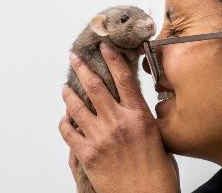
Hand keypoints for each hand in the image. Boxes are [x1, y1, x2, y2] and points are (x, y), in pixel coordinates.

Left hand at [59, 43, 179, 192]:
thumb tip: (131, 110)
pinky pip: (67, 132)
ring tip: (65, 88)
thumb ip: (142, 120)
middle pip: (95, 86)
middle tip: (74, 58)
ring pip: (76, 106)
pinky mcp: (87, 154)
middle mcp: (118, 122)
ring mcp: (100, 137)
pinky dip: (64, 123)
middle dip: (82, 68)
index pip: (123, 79)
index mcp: (139, 116)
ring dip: (68, 95)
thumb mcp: (158, 138)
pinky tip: (66, 120)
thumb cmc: (157, 173)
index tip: (104, 47)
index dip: (112, 59)